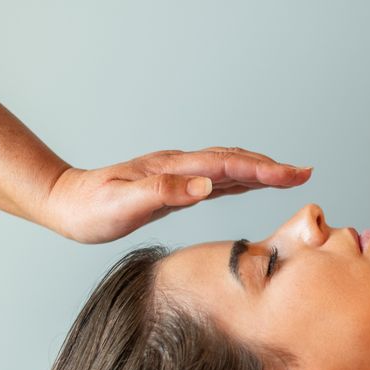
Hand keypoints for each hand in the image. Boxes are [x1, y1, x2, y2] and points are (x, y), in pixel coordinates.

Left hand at [41, 147, 312, 242]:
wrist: (65, 203)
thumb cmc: (90, 208)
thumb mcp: (122, 205)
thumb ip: (163, 194)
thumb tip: (204, 187)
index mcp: (173, 170)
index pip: (226, 166)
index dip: (263, 170)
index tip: (293, 174)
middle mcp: (179, 167)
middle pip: (235, 161)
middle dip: (272, 167)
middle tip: (305, 173)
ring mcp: (178, 174)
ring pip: (229, 167)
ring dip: (261, 170)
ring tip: (290, 176)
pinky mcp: (175, 186)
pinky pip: (217, 179)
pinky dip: (242, 179)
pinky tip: (251, 184)